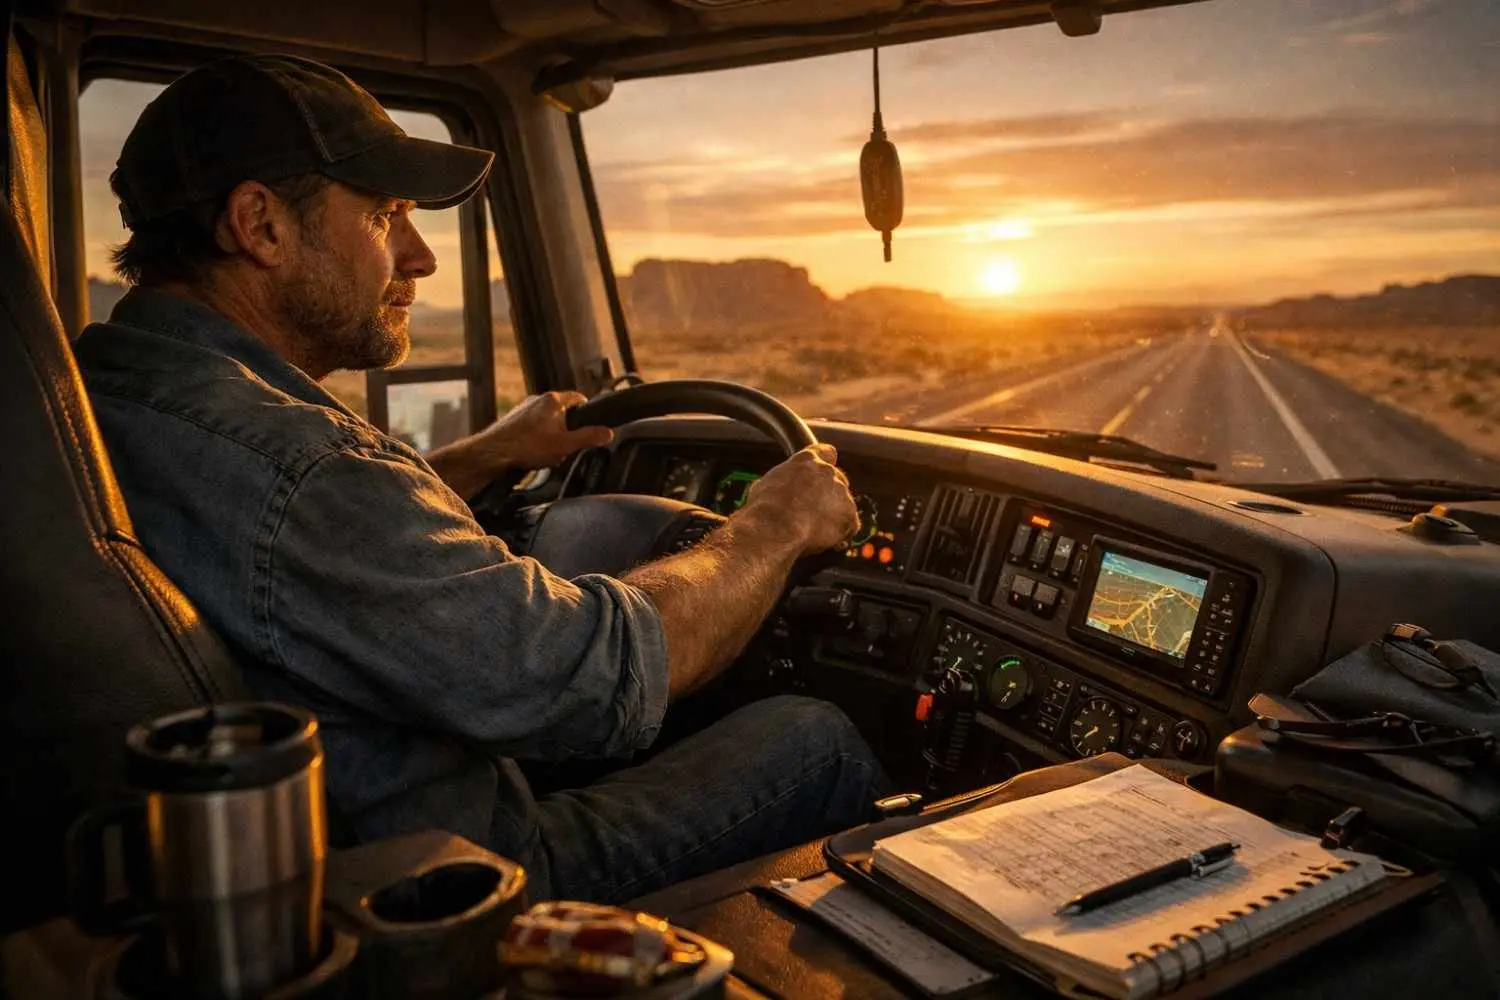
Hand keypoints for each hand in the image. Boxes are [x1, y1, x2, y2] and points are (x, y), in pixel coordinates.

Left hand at [474, 392, 614, 472]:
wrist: (494, 453)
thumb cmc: (528, 447)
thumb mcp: (566, 445)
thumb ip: (589, 437)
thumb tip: (608, 433)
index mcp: (553, 401)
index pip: (578, 398)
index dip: (586, 411)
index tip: (590, 422)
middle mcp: (537, 400)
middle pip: (562, 411)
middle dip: (567, 428)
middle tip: (568, 445)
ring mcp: (523, 409)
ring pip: (546, 420)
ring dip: (551, 434)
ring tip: (548, 453)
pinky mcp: (512, 420)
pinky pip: (532, 427)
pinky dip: (536, 437)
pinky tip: (533, 453)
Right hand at [741, 444, 858, 556]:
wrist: (776, 526)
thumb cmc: (765, 507)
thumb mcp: (764, 485)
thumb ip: (778, 483)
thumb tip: (771, 489)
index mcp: (806, 460)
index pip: (826, 452)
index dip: (826, 462)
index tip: (824, 472)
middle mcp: (827, 472)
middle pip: (838, 481)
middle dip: (829, 496)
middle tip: (813, 513)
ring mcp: (841, 492)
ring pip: (843, 505)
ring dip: (833, 516)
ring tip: (814, 531)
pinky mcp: (849, 514)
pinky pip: (850, 525)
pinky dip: (842, 534)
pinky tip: (828, 542)